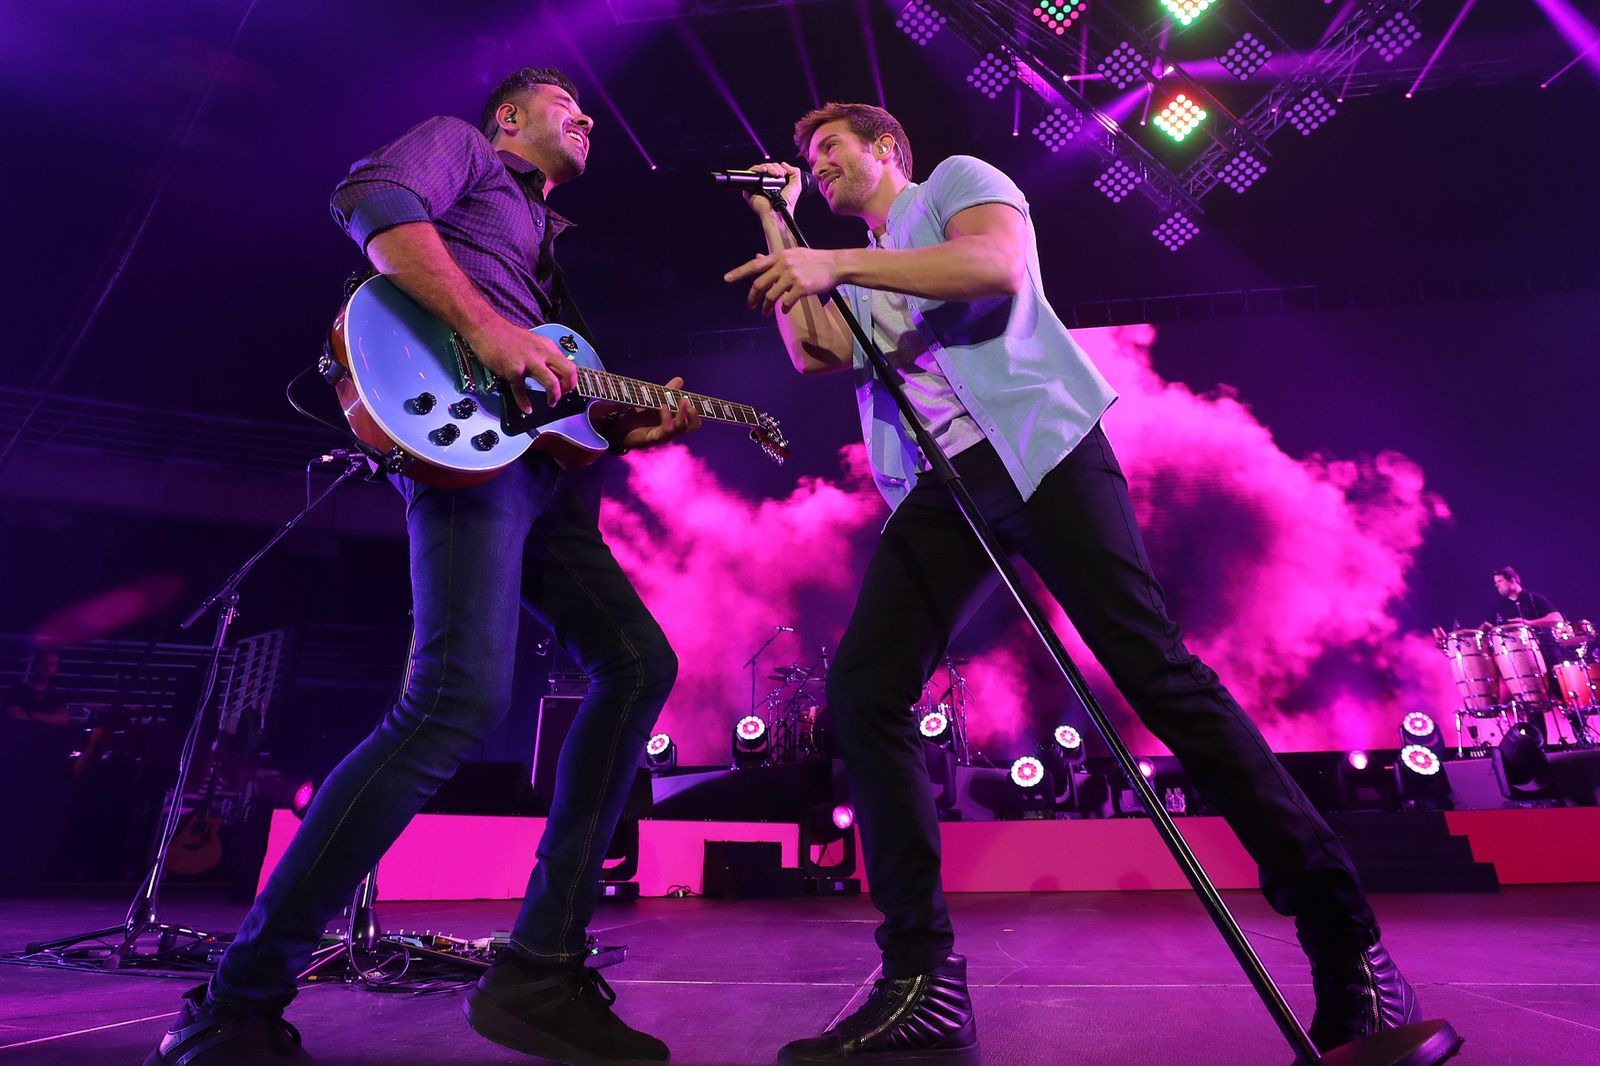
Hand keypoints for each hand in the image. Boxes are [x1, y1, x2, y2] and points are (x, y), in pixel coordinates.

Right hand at [464, 318, 578, 412]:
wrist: (486, 328)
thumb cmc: (507, 337)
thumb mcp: (533, 343)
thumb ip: (543, 355)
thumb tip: (553, 370)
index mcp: (548, 347)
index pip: (569, 365)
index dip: (571, 380)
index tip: (566, 388)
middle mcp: (542, 354)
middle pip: (567, 372)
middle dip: (568, 388)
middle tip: (562, 395)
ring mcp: (528, 362)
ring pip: (551, 383)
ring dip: (554, 396)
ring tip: (551, 403)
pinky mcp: (513, 370)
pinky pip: (521, 390)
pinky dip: (524, 402)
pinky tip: (527, 408)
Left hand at [606, 376, 701, 451]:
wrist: (619, 428)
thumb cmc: (638, 416)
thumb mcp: (654, 400)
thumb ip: (668, 392)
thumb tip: (680, 380)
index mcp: (675, 420)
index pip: (693, 418)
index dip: (699, 410)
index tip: (694, 398)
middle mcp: (673, 429)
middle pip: (693, 426)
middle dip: (694, 414)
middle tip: (690, 402)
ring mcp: (665, 435)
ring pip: (681, 427)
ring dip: (682, 413)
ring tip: (682, 400)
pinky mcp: (654, 438)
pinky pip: (666, 430)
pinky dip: (667, 417)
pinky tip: (664, 406)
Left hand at [724, 246, 839, 314]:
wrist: (835, 264)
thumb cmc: (813, 260)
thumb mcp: (792, 254)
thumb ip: (774, 259)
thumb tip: (756, 258)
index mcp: (779, 256)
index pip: (754, 265)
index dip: (739, 272)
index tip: (727, 279)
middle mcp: (783, 265)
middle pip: (760, 284)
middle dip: (752, 297)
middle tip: (750, 306)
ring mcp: (792, 276)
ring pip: (771, 295)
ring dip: (766, 306)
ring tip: (765, 312)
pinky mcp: (801, 287)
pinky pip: (786, 302)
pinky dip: (784, 308)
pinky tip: (785, 309)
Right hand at [740, 161, 803, 217]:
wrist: (779, 211)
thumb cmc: (787, 203)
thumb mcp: (796, 185)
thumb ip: (795, 172)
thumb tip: (784, 164)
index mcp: (775, 183)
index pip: (773, 169)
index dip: (778, 167)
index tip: (783, 173)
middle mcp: (765, 184)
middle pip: (767, 167)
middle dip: (774, 167)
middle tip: (779, 174)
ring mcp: (757, 186)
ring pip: (759, 168)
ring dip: (768, 167)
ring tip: (774, 174)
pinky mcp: (750, 188)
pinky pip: (750, 174)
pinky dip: (756, 169)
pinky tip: (764, 171)